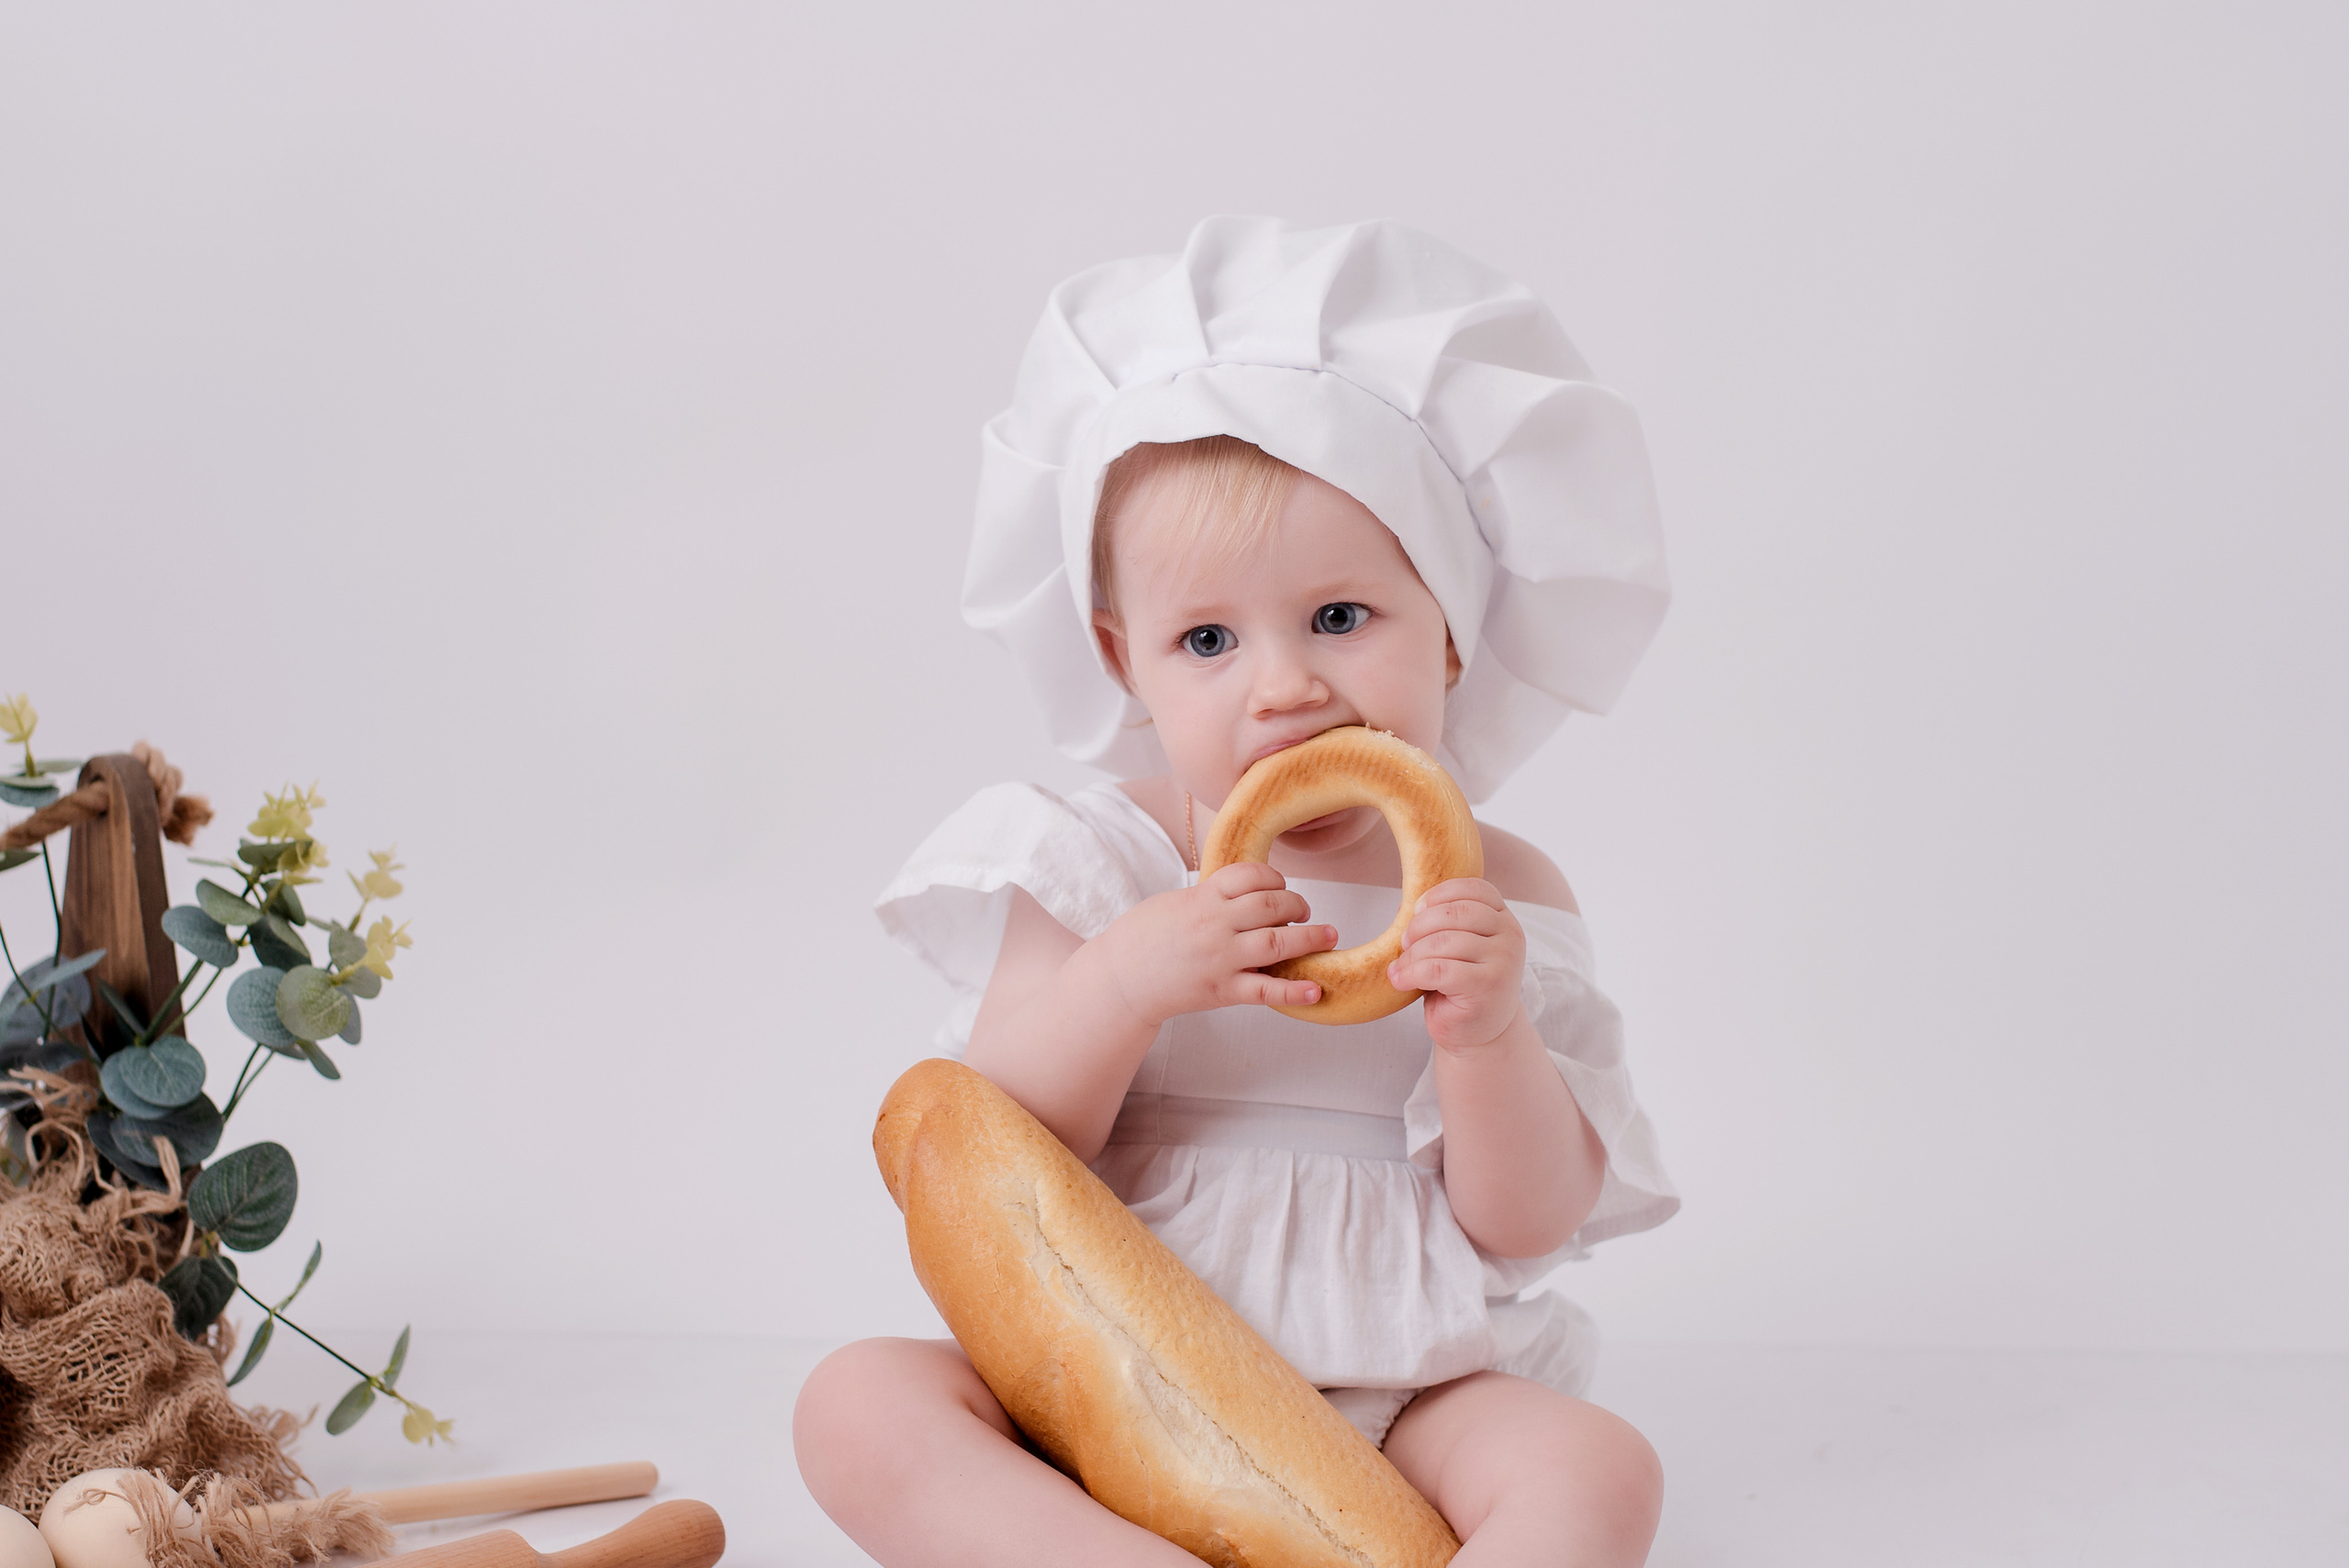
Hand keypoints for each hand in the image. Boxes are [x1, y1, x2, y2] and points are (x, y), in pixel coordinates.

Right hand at [1097, 862, 1337, 1025]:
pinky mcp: (1222, 991)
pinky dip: (1294, 991)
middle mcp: (1215, 925)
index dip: (1274, 879)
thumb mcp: (1175, 902)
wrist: (1120, 978)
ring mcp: (1220, 959)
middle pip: (1272, 906)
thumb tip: (1244, 893)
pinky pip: (1265, 991)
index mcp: (1203, 898)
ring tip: (1329, 936)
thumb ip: (1210, 897)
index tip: (1280, 886)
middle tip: (1305, 912)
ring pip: (1277, 943)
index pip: (1252, 875)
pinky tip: (1316, 990)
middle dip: (1298, 906)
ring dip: (1310, 939)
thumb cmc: (1143, 937)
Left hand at [1388, 877, 1526, 1050]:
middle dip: (1419, 926)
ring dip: (1412, 955)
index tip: (1417, 910)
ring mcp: (1503, 962)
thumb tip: (1404, 903)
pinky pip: (1438, 969)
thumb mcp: (1453, 948)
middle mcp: (1510, 936)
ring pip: (1443, 942)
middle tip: (1404, 944)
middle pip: (1454, 913)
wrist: (1478, 1033)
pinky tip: (1400, 981)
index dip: (1440, 894)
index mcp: (1503, 919)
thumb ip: (1438, 923)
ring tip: (1401, 967)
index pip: (1474, 889)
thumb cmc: (1461, 986)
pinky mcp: (1487, 987)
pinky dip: (1412, 973)